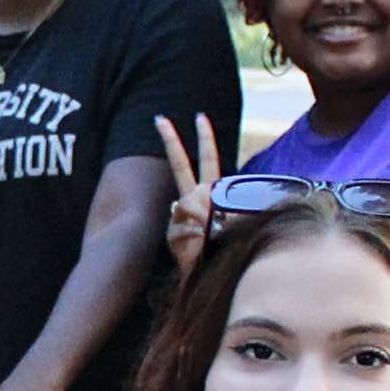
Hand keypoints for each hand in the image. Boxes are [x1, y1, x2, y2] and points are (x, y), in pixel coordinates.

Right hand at [156, 114, 220, 273]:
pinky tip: (199, 246)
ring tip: (211, 238)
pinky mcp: (173, 232)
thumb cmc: (226, 246)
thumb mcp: (230, 221)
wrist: (212, 273)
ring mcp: (181, 214)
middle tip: (159, 118)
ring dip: (202, 221)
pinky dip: (194, 236)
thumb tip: (183, 206)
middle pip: (179, 165)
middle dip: (170, 141)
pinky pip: (182, 226)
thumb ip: (208, 207)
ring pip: (186, 204)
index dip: (204, 138)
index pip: (207, 159)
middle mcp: (193, 199)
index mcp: (209, 191)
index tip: (198, 118)